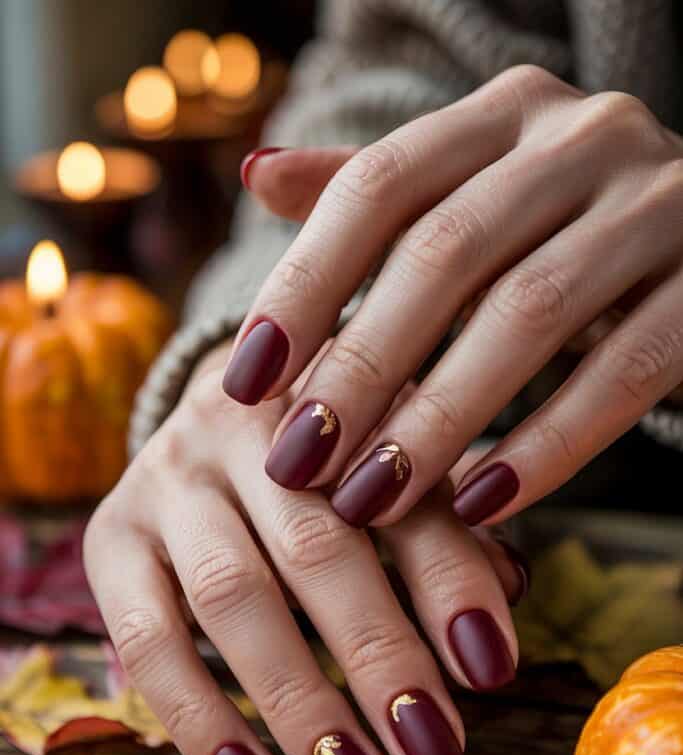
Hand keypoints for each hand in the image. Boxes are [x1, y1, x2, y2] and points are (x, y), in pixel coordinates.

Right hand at [84, 344, 525, 754]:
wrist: (218, 410)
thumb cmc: (333, 458)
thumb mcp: (396, 471)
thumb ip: (449, 528)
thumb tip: (509, 596)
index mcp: (336, 402)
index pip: (402, 495)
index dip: (450, 583)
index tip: (491, 670)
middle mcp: (245, 430)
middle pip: (315, 546)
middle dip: (378, 655)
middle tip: (431, 750)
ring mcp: (168, 480)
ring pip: (230, 595)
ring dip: (298, 700)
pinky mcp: (110, 537)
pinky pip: (145, 639)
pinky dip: (199, 718)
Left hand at [225, 65, 682, 527]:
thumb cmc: (564, 229)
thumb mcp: (473, 196)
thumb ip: (379, 194)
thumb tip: (256, 175)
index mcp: (506, 113)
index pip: (379, 187)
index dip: (303, 284)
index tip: (244, 383)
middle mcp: (583, 138)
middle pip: (443, 254)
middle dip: (360, 368)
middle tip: (300, 464)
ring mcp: (659, 205)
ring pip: (528, 314)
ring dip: (437, 418)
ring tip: (371, 499)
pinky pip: (625, 371)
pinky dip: (548, 443)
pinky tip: (482, 503)